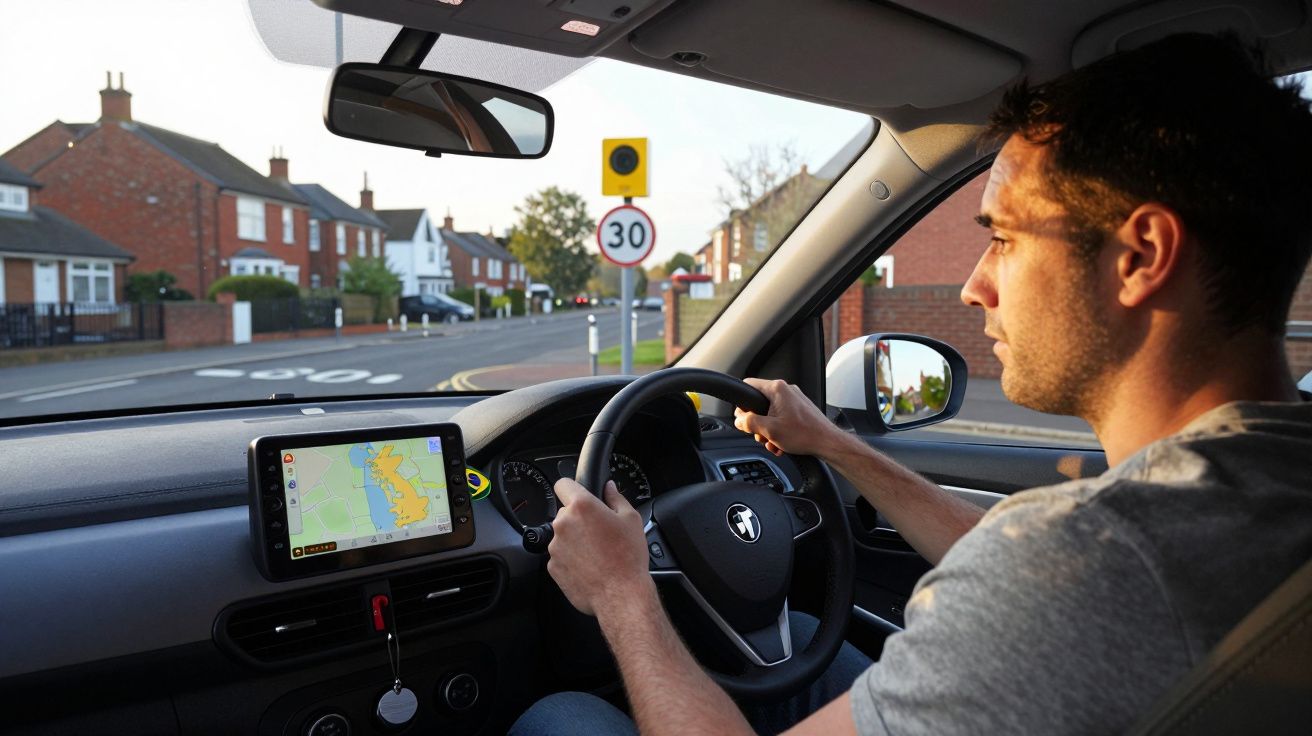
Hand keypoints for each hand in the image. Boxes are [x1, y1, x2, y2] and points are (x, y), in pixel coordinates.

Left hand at [547, 478, 652, 617]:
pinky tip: (590, 566)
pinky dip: (571, 559)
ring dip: (575, 540)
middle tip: (599, 531)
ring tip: (597, 553)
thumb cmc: (628, 557)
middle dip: (579, 519)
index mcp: (581, 507)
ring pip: (563, 536)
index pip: (562, 484)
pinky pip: (561, 556)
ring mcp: (555, 547)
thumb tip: (608, 487)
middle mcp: (563, 524)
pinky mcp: (553, 567)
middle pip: (565, 513)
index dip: (571, 488)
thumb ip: (616, 498)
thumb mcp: (631, 519)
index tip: (578, 495)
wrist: (621, 594)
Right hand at [734, 377, 842, 457]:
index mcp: (777, 389)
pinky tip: (782, 443)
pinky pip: (782, 417)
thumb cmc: (805, 434)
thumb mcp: (769, 430)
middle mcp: (786, 390)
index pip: (749, 385)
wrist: (827, 442)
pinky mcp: (800, 409)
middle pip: (759, 403)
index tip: (742, 417)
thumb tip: (739, 420)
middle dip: (758, 423)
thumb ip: (749, 422)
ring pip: (770, 413)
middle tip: (762, 435)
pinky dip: (779, 430)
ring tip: (775, 442)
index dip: (742, 403)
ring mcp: (794, 399)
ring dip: (768, 430)